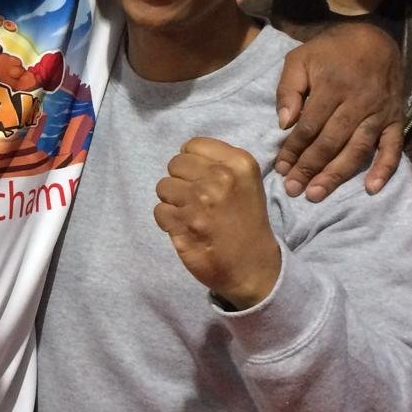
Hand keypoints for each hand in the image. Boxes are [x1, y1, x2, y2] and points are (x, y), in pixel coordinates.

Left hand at [154, 137, 281, 308]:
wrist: (252, 266)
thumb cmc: (247, 222)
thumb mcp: (246, 182)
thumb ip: (219, 164)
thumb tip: (184, 154)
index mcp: (239, 163)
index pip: (193, 145)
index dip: (191, 162)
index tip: (201, 179)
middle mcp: (219, 178)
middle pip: (175, 164)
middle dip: (181, 180)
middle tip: (196, 200)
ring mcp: (199, 201)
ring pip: (163, 186)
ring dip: (172, 201)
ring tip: (191, 214)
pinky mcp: (183, 223)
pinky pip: (159, 210)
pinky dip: (168, 220)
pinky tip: (186, 228)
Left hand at [274, 23, 403, 199]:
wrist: (373, 38)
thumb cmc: (330, 51)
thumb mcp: (300, 58)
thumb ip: (288, 89)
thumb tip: (284, 123)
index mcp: (332, 87)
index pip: (309, 126)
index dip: (293, 150)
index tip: (281, 168)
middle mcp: (357, 103)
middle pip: (331, 142)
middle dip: (310, 168)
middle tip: (293, 189)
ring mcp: (379, 112)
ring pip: (357, 149)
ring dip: (337, 174)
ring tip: (317, 193)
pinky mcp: (395, 118)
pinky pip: (393, 147)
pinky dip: (385, 168)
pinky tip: (372, 188)